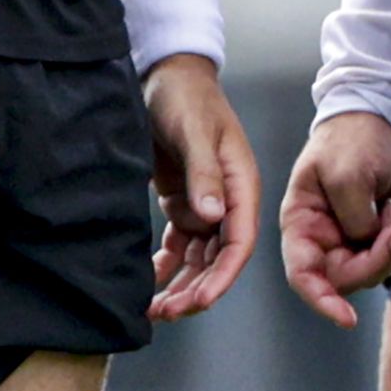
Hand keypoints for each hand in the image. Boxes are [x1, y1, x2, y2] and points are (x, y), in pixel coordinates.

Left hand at [146, 54, 261, 320]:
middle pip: (218, 259)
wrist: (164, 76)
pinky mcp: (182, 203)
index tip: (199, 302)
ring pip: (198, 258)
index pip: (240, 241)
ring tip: (154, 309)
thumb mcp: (195, 131)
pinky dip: (166, 267)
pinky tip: (149, 285)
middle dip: (197, 290)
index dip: (223, 276)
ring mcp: (204, 204)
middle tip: (167, 313)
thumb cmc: (186, 97)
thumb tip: (213, 216)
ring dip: (181, 285)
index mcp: (241, 184)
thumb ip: (205, 173)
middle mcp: (227, 201)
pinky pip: (177, 246)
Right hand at [280, 110, 390, 327]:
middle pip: (343, 278)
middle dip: (373, 261)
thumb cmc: (353, 135)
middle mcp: (322, 236)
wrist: (382, 115)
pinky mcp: (374, 232)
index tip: (346, 316)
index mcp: (301, 221)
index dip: (321, 300)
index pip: (302, 274)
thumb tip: (366, 243)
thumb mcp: (346, 173)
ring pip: (371, 272)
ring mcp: (349, 236)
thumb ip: (352, 216)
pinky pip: (389, 258)